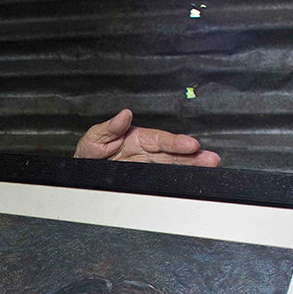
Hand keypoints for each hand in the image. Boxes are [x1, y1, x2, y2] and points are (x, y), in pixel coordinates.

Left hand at [74, 109, 219, 166]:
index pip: (160, 139)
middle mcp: (146, 151)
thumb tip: (124, 115)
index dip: (175, 142)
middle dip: (192, 156)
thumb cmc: (89, 152)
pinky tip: (194, 177)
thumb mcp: (94, 138)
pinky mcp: (146, 178)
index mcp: (136, 138)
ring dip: (191, 166)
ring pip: (173, 165)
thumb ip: (109, 128)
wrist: (82, 172)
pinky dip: (179, 177)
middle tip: (210, 158)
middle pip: (172, 154)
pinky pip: (164, 177)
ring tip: (210, 165)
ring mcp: (148, 165)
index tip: (190, 144)